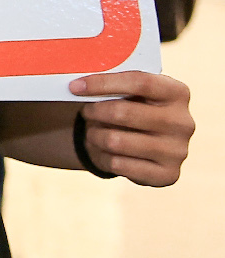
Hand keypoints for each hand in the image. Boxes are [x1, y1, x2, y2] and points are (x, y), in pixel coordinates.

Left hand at [71, 70, 194, 185]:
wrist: (143, 143)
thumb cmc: (132, 107)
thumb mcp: (129, 91)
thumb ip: (113, 82)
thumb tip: (78, 83)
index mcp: (177, 92)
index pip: (140, 82)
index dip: (103, 83)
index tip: (74, 87)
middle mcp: (183, 122)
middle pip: (123, 112)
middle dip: (94, 111)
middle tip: (86, 112)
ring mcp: (178, 151)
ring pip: (116, 141)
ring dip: (95, 135)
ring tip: (95, 132)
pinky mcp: (168, 175)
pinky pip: (118, 165)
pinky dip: (103, 157)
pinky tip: (107, 151)